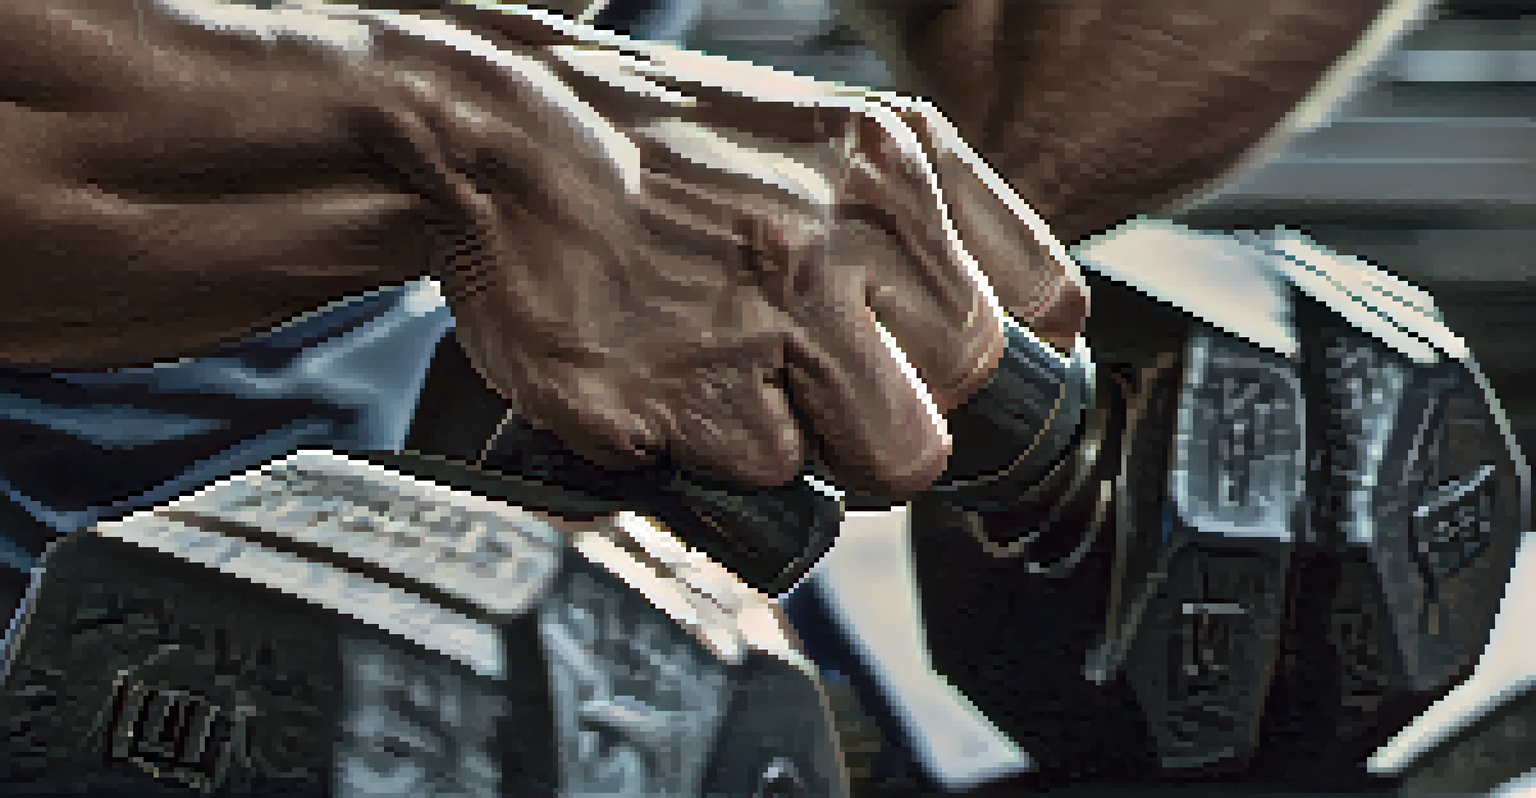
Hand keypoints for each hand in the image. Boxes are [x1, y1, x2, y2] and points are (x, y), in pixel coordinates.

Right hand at [365, 6, 1078, 495]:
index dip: (1001, 364)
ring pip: (876, 464)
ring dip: (814, 444)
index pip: (1042, 310)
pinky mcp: (676, 398)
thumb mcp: (825, 134)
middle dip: (902, 413)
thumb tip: (1010, 330)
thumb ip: (925, 220)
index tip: (953, 377)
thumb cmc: (657, 143)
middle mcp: (845, 237)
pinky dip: (717, 450)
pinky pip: (757, 481)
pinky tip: (668, 376)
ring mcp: (760, 321)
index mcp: (897, 163)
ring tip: (734, 373)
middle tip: (822, 382)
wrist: (497, 135)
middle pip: (964, 402)